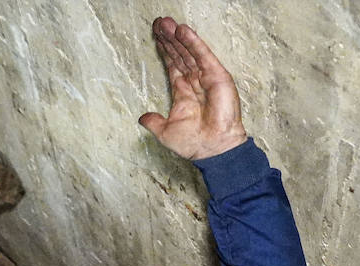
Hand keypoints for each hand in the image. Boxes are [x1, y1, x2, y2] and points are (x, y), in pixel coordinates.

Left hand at [138, 17, 246, 159]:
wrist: (212, 148)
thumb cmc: (193, 143)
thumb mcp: (165, 131)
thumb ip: (153, 122)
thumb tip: (142, 118)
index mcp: (183, 92)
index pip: (172, 65)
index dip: (164, 50)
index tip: (156, 36)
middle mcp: (194, 82)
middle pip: (179, 54)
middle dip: (168, 38)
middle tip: (158, 22)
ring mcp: (206, 78)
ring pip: (189, 52)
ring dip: (178, 37)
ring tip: (166, 22)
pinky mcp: (217, 77)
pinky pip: (203, 56)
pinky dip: (194, 43)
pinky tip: (183, 31)